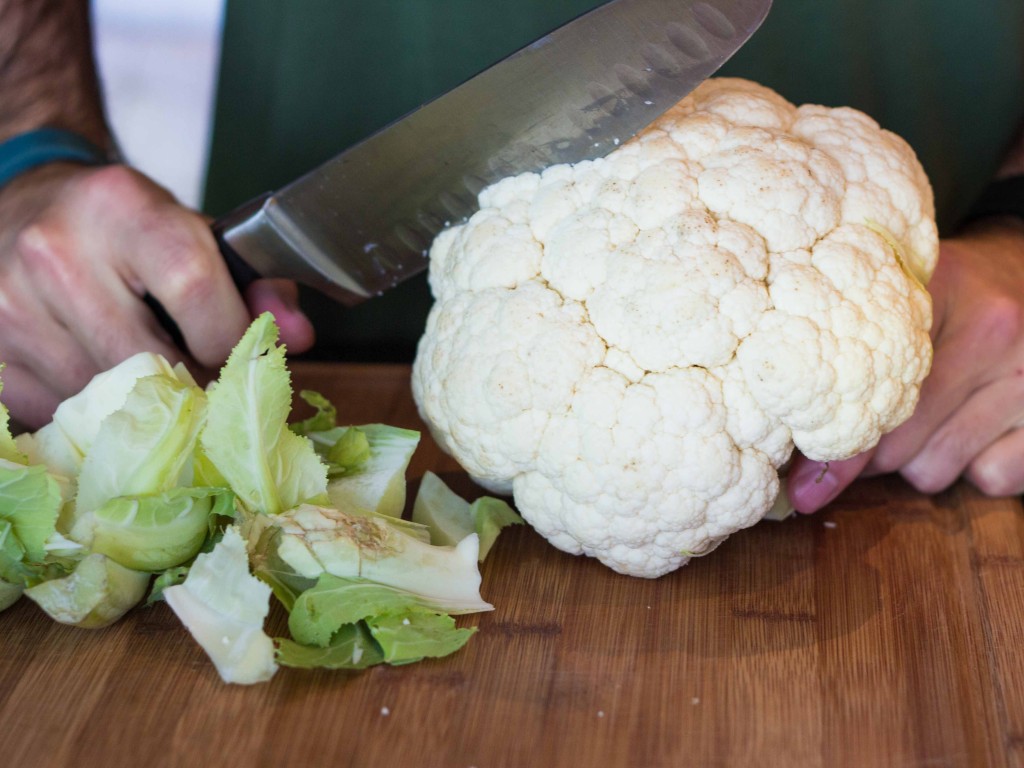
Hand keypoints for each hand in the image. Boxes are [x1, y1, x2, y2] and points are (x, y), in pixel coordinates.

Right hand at [0, 163, 314, 427]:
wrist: (28, 203)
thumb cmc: (126, 226)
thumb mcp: (194, 234)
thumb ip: (257, 284)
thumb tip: (298, 337)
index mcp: (122, 207)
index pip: (195, 289)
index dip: (228, 337)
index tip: (234, 350)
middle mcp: (56, 249)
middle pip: (148, 357)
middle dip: (190, 383)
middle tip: (201, 380)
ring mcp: (10, 302)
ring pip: (103, 396)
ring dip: (139, 401)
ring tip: (149, 373)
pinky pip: (56, 410)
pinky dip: (89, 409)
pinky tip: (99, 376)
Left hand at [788, 218, 1023, 511]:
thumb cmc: (948, 296)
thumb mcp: (900, 300)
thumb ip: (846, 355)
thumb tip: (794, 463)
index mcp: (935, 290)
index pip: (865, 387)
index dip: (830, 442)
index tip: (799, 484)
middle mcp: (992, 328)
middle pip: (893, 443)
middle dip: (867, 457)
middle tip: (864, 436)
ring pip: (935, 468)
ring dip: (917, 463)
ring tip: (926, 422)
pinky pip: (991, 479)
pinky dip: (974, 469)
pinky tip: (975, 430)